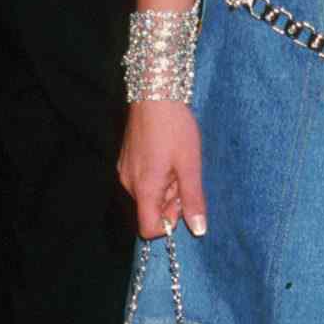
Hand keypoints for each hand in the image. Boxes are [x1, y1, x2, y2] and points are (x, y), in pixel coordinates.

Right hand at [118, 100, 207, 238]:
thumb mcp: (190, 165)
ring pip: (147, 193)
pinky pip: (142, 179)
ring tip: (177, 160)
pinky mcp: (125, 159)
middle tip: (184, 173)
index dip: (169, 223)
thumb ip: (193, 199)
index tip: (183, 201)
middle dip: (171, 199)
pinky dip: (157, 174)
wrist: (155, 93)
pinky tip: (167, 153)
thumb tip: (199, 230)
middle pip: (150, 210)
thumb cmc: (175, 128)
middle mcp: (128, 184)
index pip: (148, 229)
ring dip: (166, 185)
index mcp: (144, 188)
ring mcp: (124, 170)